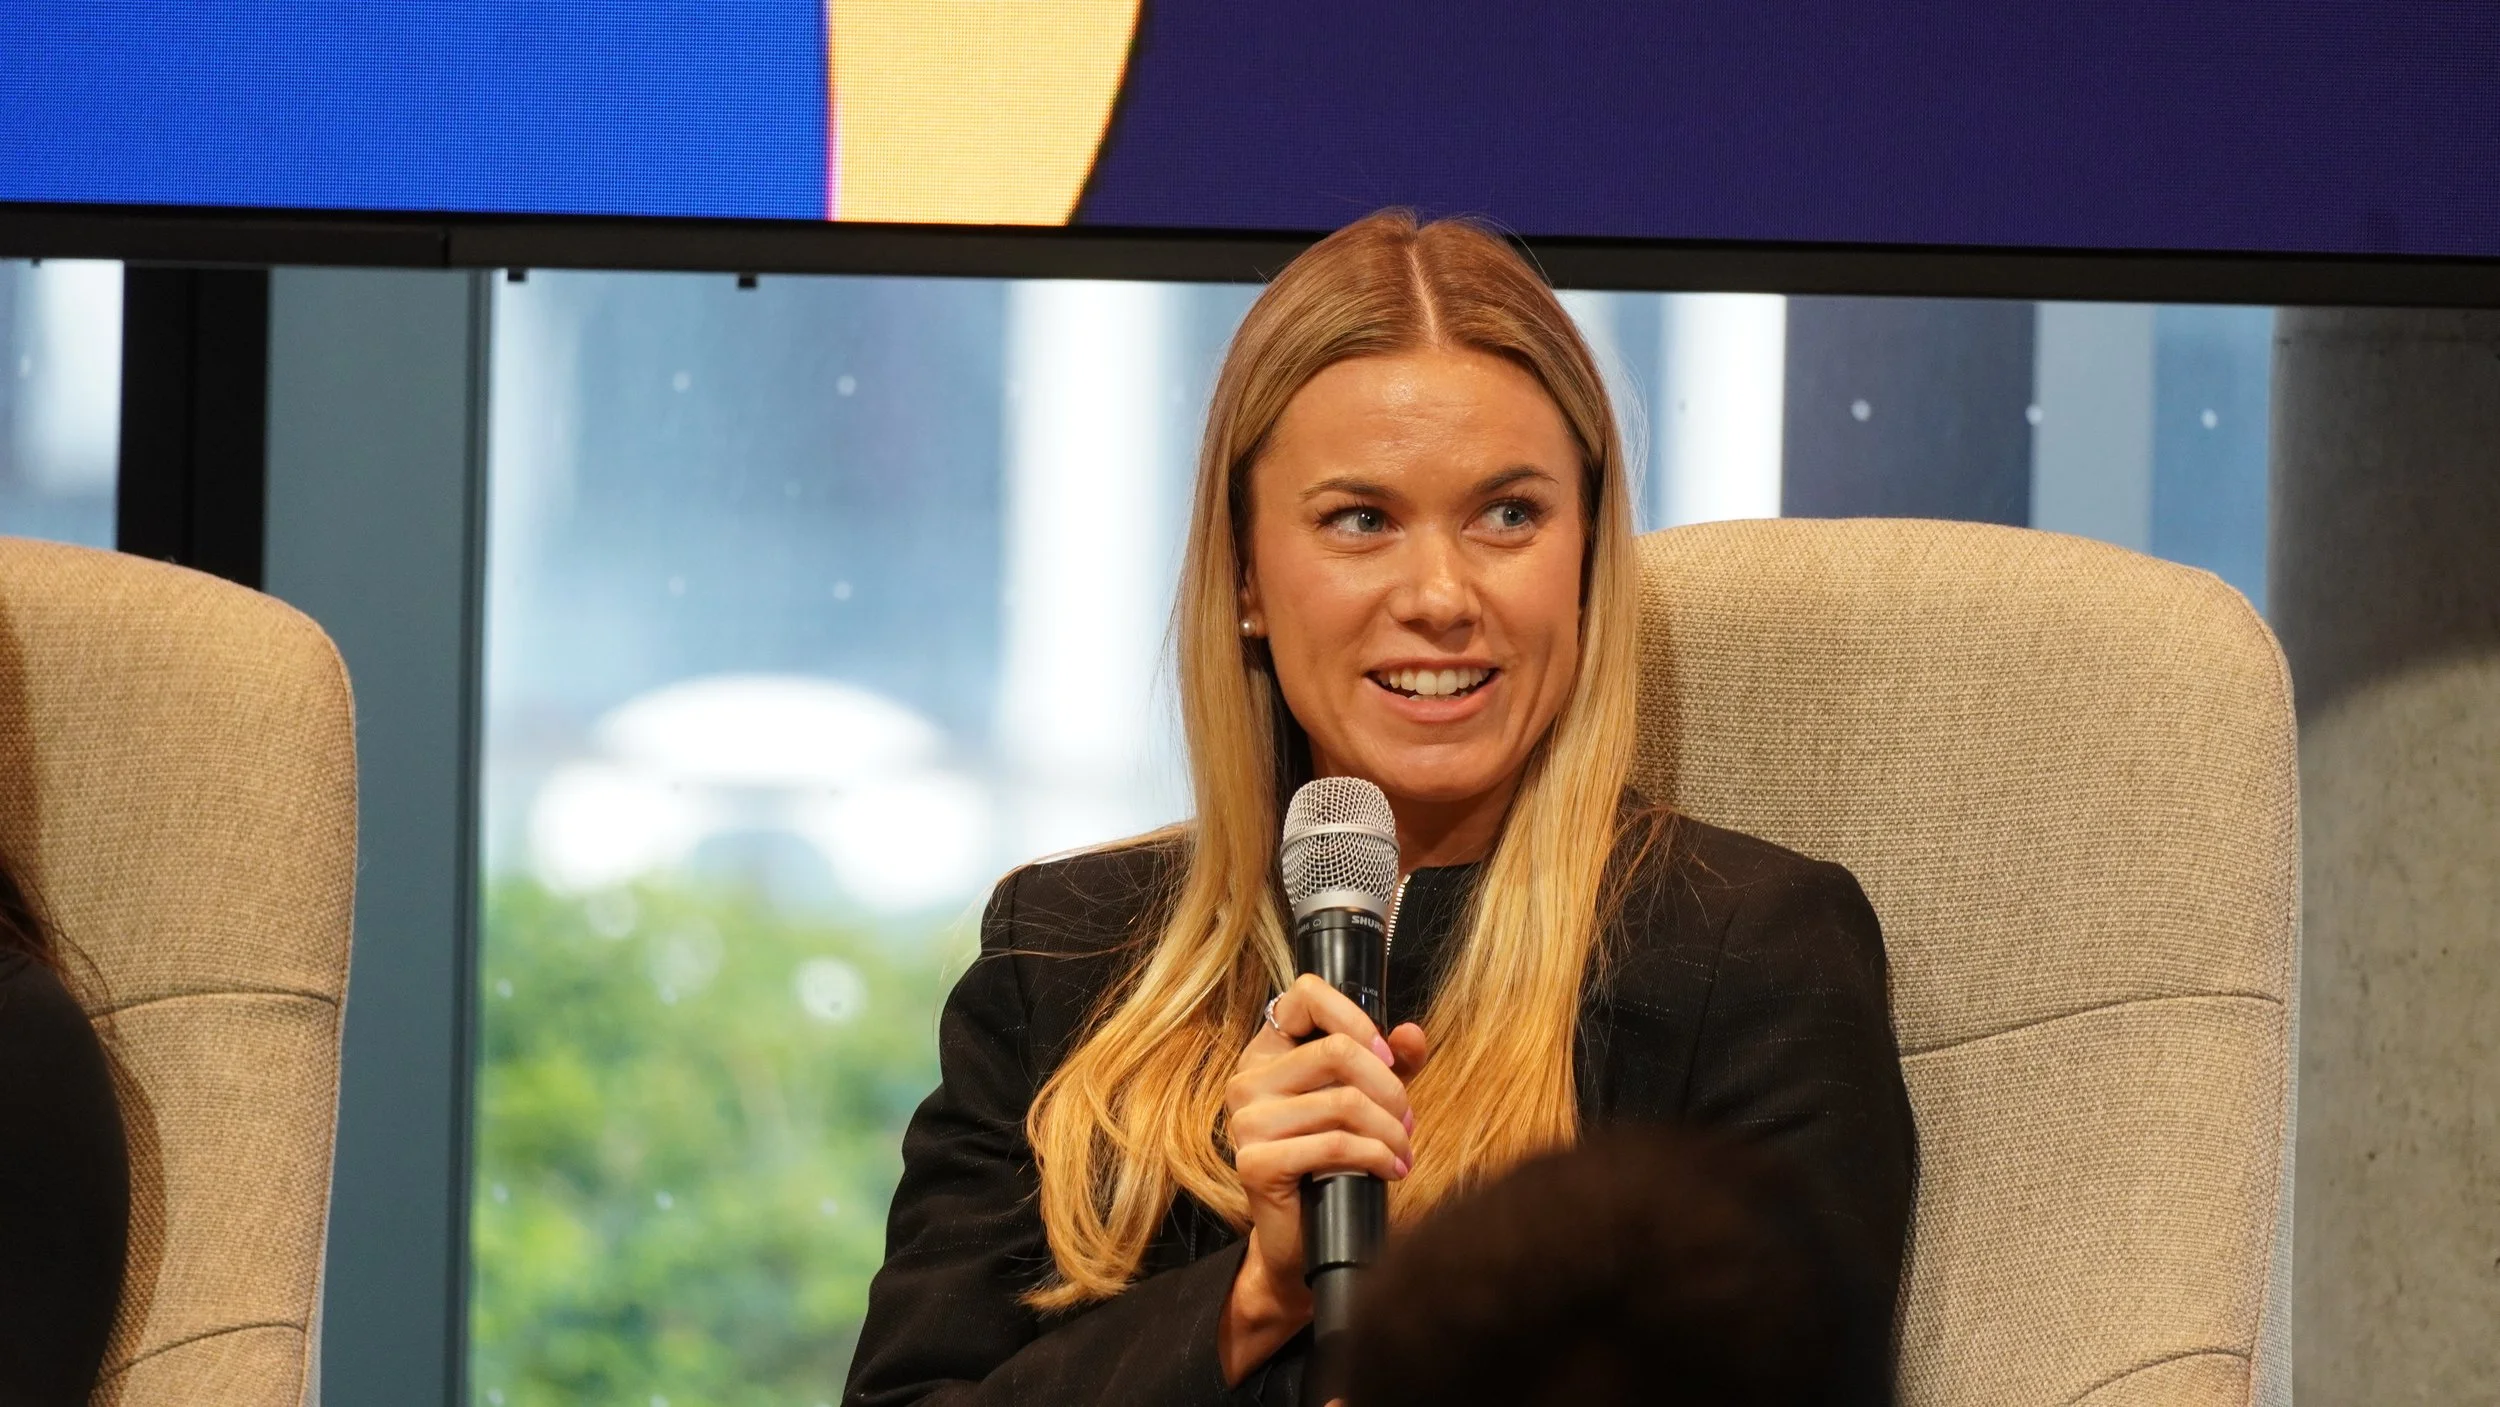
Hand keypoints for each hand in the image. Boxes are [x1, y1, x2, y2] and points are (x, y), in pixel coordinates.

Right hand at [1217, 972, 1430, 1383]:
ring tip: (1402, 1151)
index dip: (1354, 1016)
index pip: (1304, 995)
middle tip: (1407, 1120)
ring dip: (1390, 1131)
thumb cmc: (1332, 1165)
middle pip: (1337, 1052)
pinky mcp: (1254, 1162)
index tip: (1387, 1055)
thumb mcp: (1365, 1103)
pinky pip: (1335, 1145)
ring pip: (1343, 1102)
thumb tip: (1412, 1034)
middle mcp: (1247, 1080)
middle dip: (1389, 1088)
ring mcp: (1246, 1121)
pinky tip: (1391, 1171)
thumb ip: (1389, 1064)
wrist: (1301, 1240)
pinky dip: (1377, 1157)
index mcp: (1267, 1053)